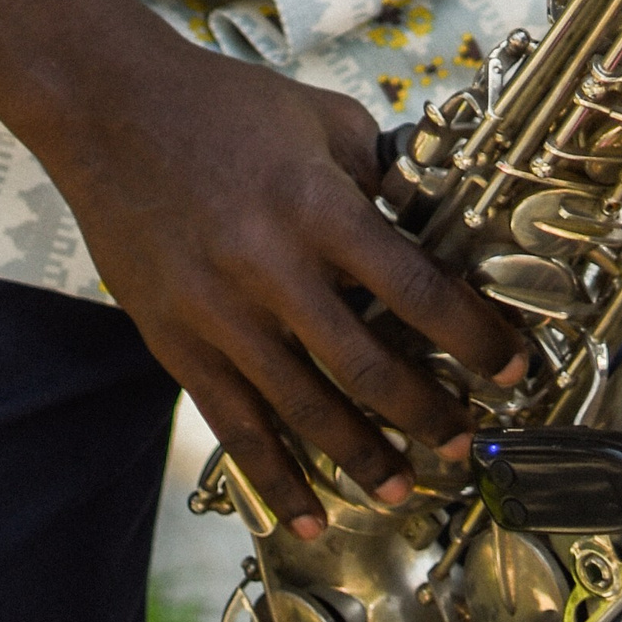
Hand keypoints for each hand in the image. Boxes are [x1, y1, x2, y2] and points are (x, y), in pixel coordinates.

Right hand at [39, 28, 524, 541]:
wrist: (110, 108)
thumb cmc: (223, 103)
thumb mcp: (320, 116)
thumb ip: (376, 170)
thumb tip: (427, 218)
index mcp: (315, 204)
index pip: (412, 287)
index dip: (470, 334)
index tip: (511, 365)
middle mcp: (269, 266)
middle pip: (364, 363)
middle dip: (425, 411)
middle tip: (464, 440)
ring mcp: (218, 312)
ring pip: (303, 409)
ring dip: (360, 457)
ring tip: (402, 488)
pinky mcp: (175, 341)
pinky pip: (234, 425)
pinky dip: (274, 478)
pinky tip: (307, 517)